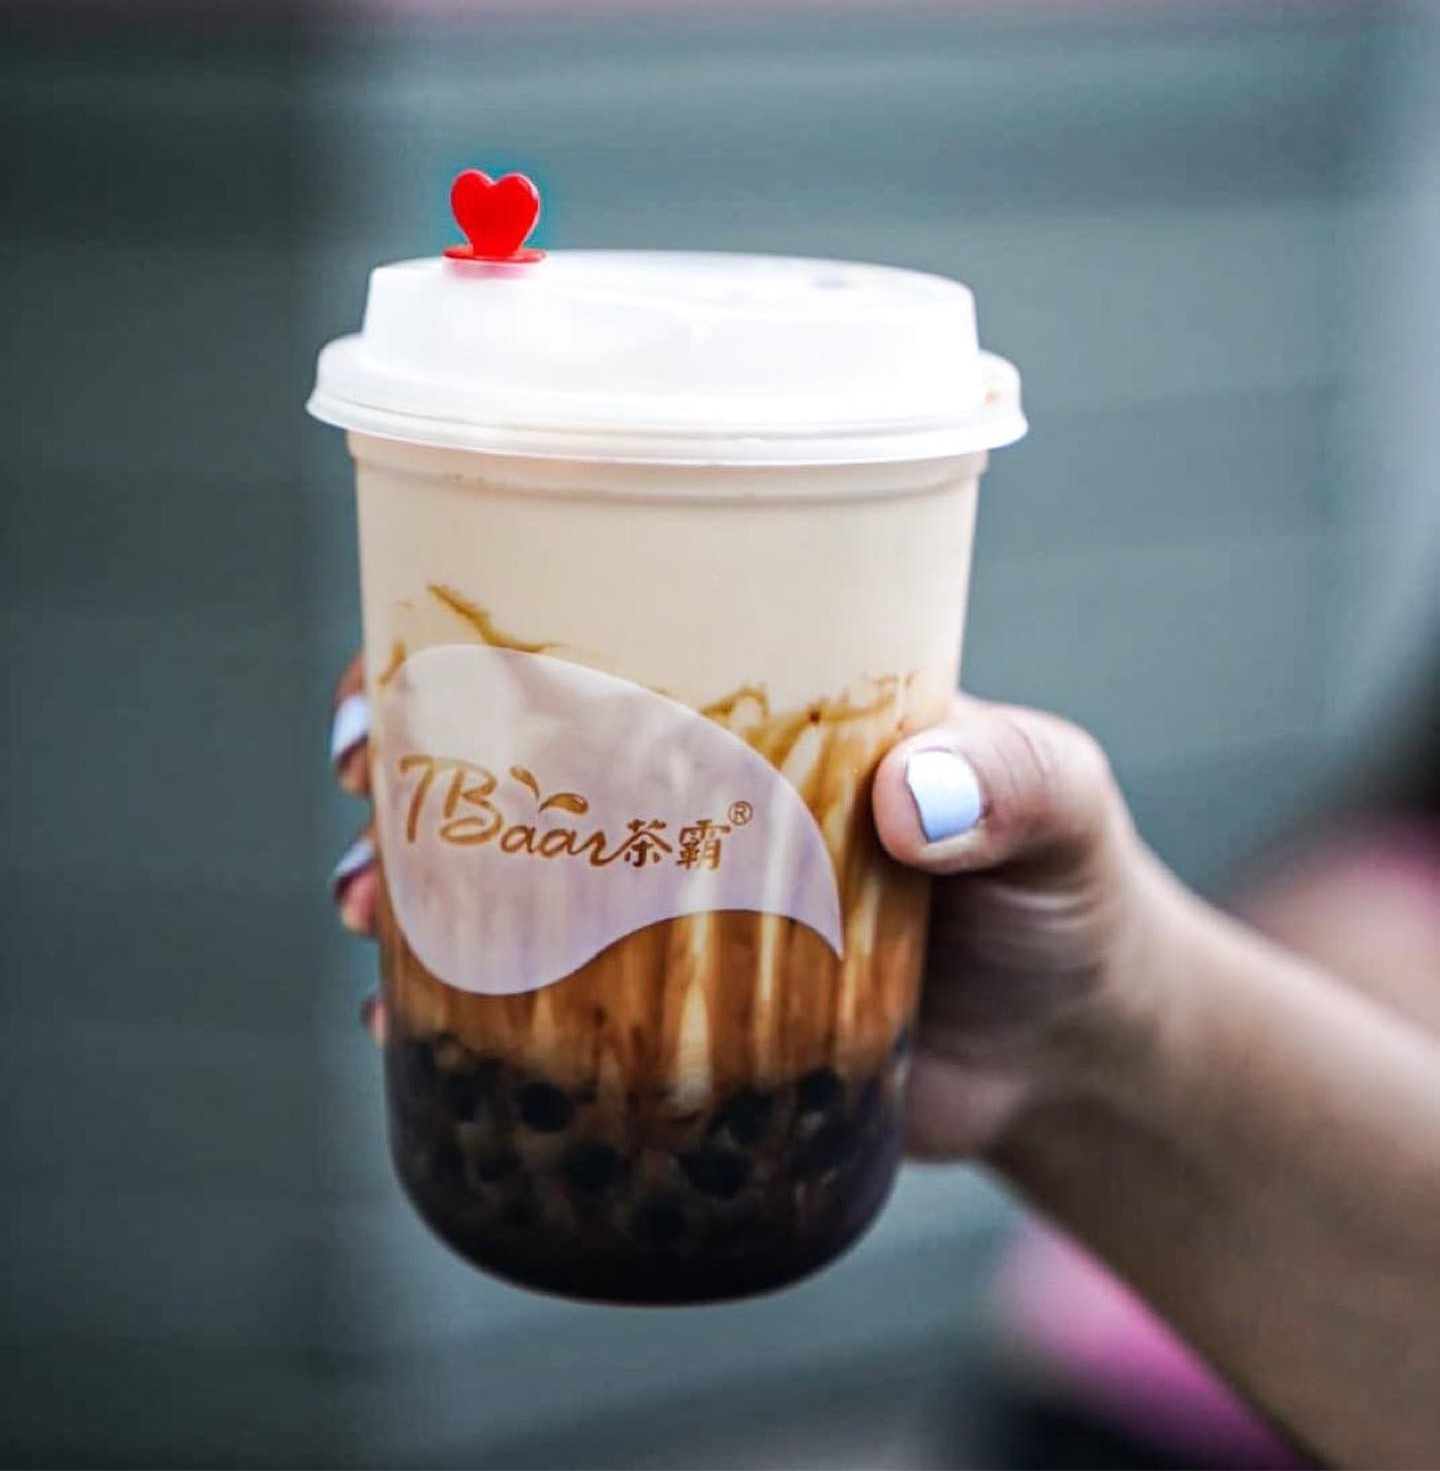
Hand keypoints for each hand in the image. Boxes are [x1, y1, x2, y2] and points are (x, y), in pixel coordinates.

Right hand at [327, 657, 1174, 1139]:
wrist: (1077, 1054)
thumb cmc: (1071, 900)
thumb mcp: (1064, 813)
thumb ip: (1019, 785)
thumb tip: (917, 794)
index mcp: (767, 706)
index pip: (614, 638)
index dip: (493, 637)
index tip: (404, 658)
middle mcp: (699, 794)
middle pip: (524, 748)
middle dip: (417, 752)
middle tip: (361, 780)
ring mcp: (678, 909)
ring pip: (511, 874)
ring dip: (417, 880)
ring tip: (367, 913)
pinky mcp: (679, 1022)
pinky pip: (546, 1004)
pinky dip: (465, 1009)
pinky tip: (403, 1025)